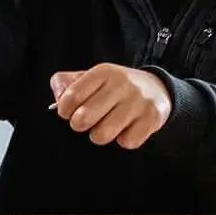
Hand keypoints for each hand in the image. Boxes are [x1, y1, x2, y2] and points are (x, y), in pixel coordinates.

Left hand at [50, 64, 171, 148]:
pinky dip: (124, 140)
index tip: (68, 112)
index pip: (72, 96)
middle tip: (85, 122)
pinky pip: (127, 141)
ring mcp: (138, 101)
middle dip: (79, 125)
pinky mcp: (152, 118)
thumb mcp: (92, 78)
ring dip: (100, 135)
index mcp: (103, 72)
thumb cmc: (116, 87)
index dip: (64, 110)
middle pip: (84, 118)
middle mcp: (121, 84)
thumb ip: (66, 84)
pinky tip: (126, 129)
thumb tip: (58, 99)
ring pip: (103, 134)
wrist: (157, 88)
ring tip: (106, 127)